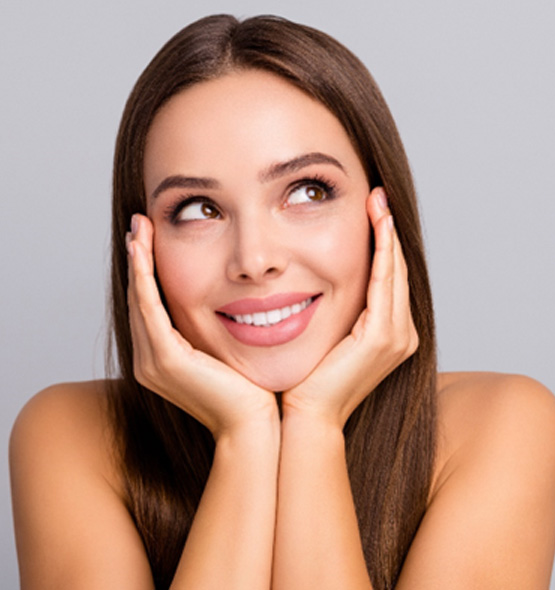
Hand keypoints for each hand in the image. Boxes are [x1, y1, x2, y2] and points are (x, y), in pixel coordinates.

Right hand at [126, 214, 278, 439]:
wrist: (254, 426)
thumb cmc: (249, 391)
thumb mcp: (225, 351)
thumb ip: (214, 330)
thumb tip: (228, 302)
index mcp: (161, 360)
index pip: (150, 307)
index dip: (147, 271)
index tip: (150, 238)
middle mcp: (149, 361)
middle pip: (140, 299)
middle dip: (138, 260)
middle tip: (140, 225)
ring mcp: (152, 362)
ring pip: (140, 299)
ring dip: (138, 261)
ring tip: (139, 228)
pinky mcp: (165, 360)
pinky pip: (149, 308)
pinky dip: (144, 277)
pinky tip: (141, 249)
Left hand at [282, 187, 418, 427]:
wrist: (307, 414)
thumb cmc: (310, 378)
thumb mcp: (329, 335)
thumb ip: (339, 311)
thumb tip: (321, 282)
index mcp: (390, 334)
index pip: (389, 278)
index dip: (383, 243)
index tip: (373, 210)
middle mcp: (402, 334)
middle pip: (397, 270)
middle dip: (388, 231)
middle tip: (378, 196)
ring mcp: (397, 337)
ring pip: (395, 272)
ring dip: (387, 234)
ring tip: (378, 201)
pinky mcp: (383, 337)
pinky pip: (384, 283)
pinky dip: (383, 252)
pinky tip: (379, 225)